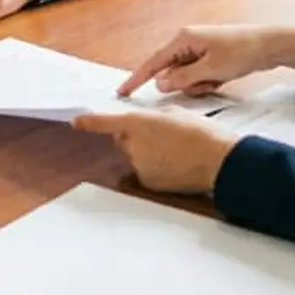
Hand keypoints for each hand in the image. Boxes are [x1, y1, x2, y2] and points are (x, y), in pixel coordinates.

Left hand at [71, 109, 241, 194]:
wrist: (217, 160)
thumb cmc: (200, 133)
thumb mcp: (175, 112)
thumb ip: (154, 116)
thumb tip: (148, 122)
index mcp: (138, 123)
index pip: (106, 122)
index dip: (90, 122)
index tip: (77, 122)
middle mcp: (133, 145)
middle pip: (123, 140)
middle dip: (135, 137)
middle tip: (163, 135)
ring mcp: (139, 165)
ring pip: (136, 156)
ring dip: (148, 152)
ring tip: (176, 150)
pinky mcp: (148, 182)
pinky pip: (145, 172)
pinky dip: (156, 168)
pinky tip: (175, 165)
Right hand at [116, 24, 294, 96]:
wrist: (269, 45)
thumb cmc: (241, 52)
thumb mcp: (210, 69)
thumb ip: (182, 79)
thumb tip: (159, 84)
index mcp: (183, 39)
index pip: (153, 63)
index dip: (137, 79)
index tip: (122, 93)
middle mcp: (186, 43)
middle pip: (170, 73)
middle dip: (186, 84)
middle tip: (207, 82)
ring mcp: (197, 50)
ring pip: (184, 78)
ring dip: (198, 85)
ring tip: (217, 79)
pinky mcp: (207, 58)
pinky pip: (197, 77)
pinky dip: (206, 82)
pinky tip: (221, 78)